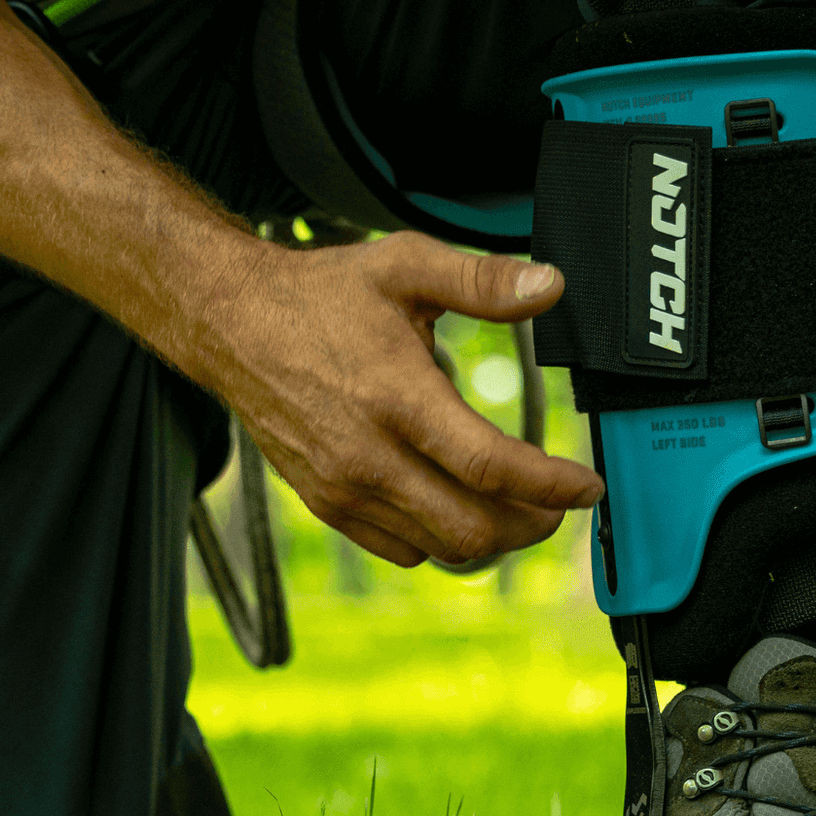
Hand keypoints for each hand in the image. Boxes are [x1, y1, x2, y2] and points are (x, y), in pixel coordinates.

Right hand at [199, 231, 602, 567]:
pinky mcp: (327, 505)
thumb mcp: (404, 266)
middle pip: (472, 526)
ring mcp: (344, 488)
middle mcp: (368, 455)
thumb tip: (549, 285)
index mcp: (396, 396)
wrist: (230, 324)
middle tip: (558, 504)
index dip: (551, 485)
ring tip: (517, 507)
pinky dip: (441, 540)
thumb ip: (481, 280)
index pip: (490, 466)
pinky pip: (402, 549)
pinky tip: (456, 506)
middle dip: (531, 523)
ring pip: (441, 547)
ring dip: (491, 536)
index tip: (586, 486)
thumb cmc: (319, 296)